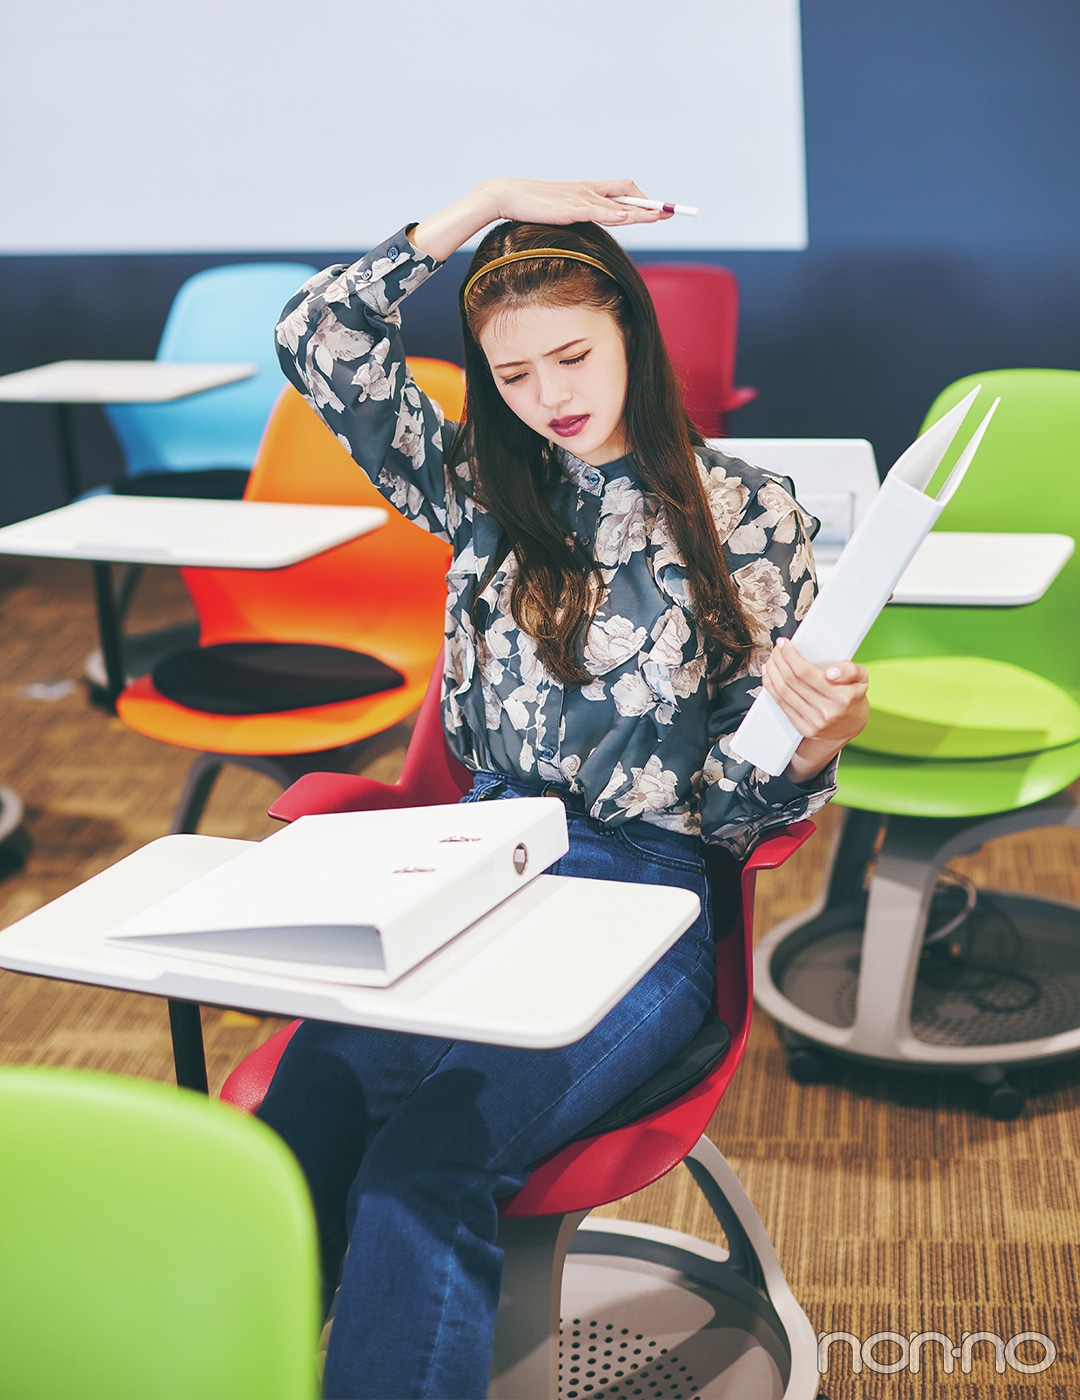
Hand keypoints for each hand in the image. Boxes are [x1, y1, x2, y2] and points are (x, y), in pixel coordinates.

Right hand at [485, 177, 673, 227]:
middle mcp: (589, 190)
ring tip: (659, 216)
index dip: (644, 200)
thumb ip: (580, 215)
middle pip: (628, 194)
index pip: (624, 191)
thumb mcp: (562, 211)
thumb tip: (590, 226)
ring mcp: (580, 198)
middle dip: (650, 204)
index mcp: (588, 190)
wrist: (508, 197)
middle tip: (670, 213)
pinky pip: (596, 210)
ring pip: (617, 204)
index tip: (661, 209)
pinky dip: (613, 213)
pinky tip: (626, 217)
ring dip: (640, 211)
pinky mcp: (570, 208)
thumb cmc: (533, 206)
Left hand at [760, 637, 868, 784]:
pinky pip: (782, 705)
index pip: (807, 673)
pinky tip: (769, 676)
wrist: (851, 726)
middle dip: (780, 661)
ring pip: (784, 692)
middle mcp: (826, 711)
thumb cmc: (854, 698)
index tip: (784, 644)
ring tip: (772, 660)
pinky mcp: (804, 728)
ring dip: (773, 673)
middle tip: (776, 649)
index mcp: (841, 697)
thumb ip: (850, 670)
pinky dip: (772, 688)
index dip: (791, 656)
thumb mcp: (861, 679)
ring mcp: (814, 722)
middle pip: (792, 681)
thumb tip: (832, 672)